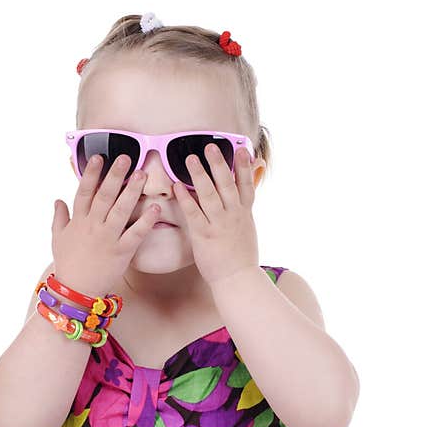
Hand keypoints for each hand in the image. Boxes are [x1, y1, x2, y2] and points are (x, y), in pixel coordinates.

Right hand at [52, 154, 160, 297]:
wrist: (75, 291)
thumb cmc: (67, 264)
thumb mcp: (57, 238)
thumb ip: (59, 217)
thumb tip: (58, 200)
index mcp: (78, 220)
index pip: (84, 191)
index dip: (91, 174)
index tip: (99, 157)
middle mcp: (92, 226)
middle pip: (104, 196)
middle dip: (115, 175)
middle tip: (126, 158)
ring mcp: (107, 238)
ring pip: (120, 210)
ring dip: (132, 191)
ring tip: (142, 175)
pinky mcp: (121, 252)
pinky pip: (135, 233)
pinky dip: (146, 221)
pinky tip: (155, 208)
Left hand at [173, 145, 259, 285]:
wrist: (238, 279)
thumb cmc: (241, 257)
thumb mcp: (248, 231)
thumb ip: (245, 211)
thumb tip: (245, 199)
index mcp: (244, 213)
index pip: (246, 185)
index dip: (244, 167)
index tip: (242, 149)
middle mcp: (233, 215)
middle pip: (227, 184)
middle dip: (219, 164)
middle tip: (210, 147)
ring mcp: (219, 224)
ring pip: (210, 194)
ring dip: (200, 175)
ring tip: (190, 158)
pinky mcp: (204, 235)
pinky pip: (193, 212)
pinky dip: (186, 198)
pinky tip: (177, 186)